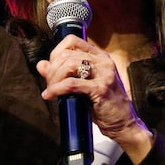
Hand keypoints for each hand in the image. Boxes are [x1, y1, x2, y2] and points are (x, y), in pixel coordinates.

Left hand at [36, 40, 150, 154]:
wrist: (123, 124)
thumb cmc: (104, 106)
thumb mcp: (82, 86)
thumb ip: (62, 73)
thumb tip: (41, 65)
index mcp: (100, 57)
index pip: (72, 41)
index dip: (56, 53)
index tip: (50, 68)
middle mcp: (104, 62)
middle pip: (67, 54)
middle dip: (52, 70)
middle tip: (49, 84)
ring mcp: (104, 74)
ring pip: (69, 66)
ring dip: (54, 79)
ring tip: (51, 90)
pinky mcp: (101, 89)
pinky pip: (72, 84)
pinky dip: (57, 89)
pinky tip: (51, 95)